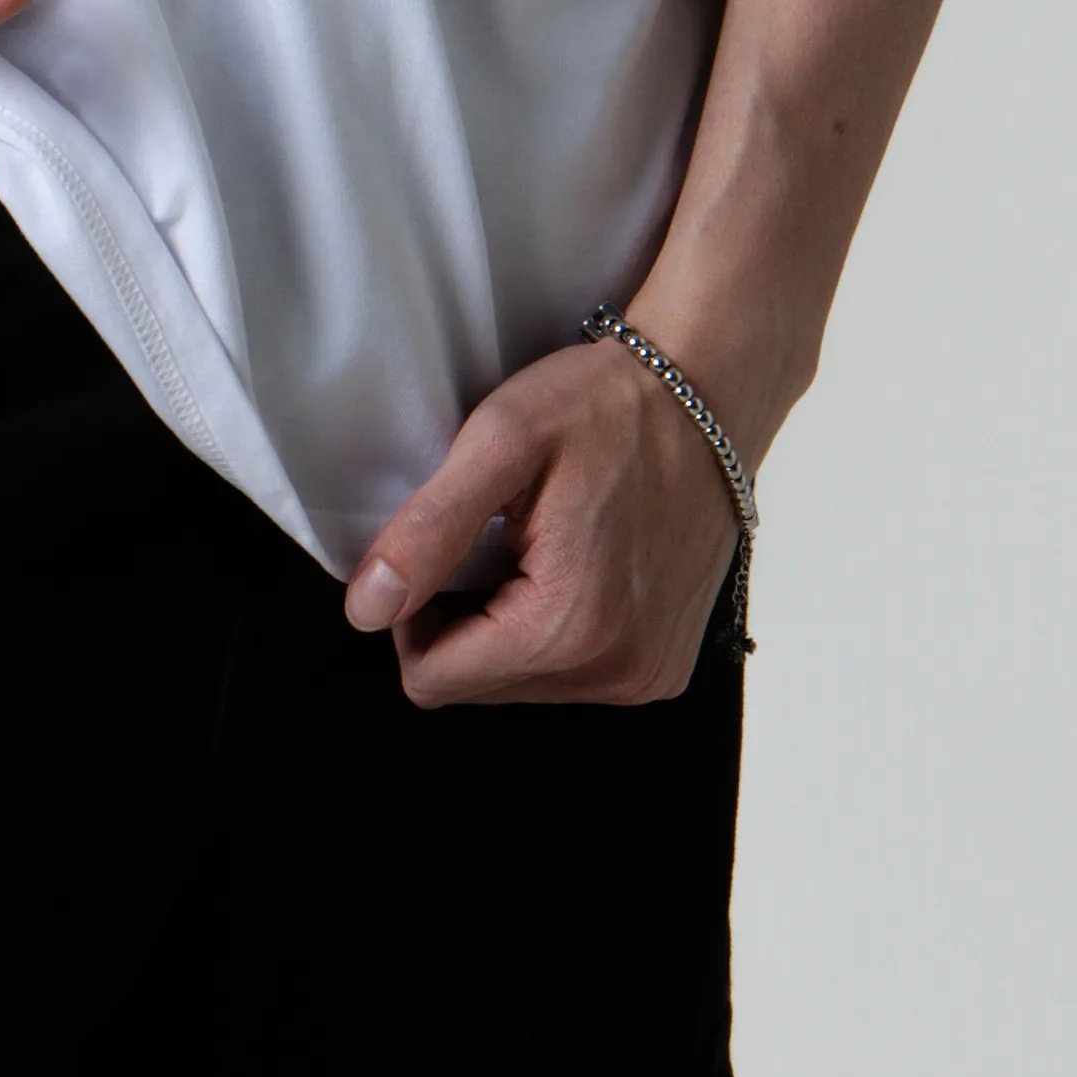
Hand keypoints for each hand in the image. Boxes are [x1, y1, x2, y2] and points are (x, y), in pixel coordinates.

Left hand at [343, 333, 743, 704]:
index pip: (433, 679)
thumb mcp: (501, 441)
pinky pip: (574, 675)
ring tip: (536, 543)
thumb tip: (366, 609)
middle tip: (491, 535)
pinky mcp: (665, 666)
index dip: (412, 612)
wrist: (710, 390)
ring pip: (523, 684)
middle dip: (463, 618)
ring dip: (508, 624)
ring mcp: (648, 676)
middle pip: (478, 687)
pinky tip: (575, 562)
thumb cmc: (605, 404)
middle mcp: (617, 673)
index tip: (439, 544)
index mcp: (569, 626)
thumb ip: (429, 529)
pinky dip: (555, 627)